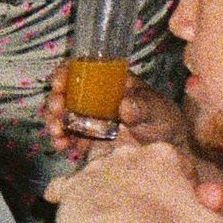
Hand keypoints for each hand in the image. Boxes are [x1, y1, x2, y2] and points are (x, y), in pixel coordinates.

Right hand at [45, 61, 194, 163]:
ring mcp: (88, 120)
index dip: (65, 73)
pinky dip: (60, 140)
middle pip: (64, 93)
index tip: (60, 82)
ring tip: (57, 130)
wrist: (169, 152)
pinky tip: (62, 144)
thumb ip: (142, 106)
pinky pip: (66, 138)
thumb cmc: (163, 121)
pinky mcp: (86, 140)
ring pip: (60, 115)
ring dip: (53, 120)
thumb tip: (124, 106)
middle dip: (55, 99)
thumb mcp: (157, 109)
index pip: (80, 70)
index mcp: (108, 82)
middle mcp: (93, 98)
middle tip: (57, 108)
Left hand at [47, 136, 222, 222]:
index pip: (177, 166)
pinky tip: (65, 204)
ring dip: (106, 185)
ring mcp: (97, 169)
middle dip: (142, 184)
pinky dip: (66, 194)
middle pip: (138, 165)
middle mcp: (129, 154)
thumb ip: (220, 216)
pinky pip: (66, 186)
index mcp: (166, 157)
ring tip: (111, 211)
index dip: (180, 190)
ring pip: (102, 169)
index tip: (179, 213)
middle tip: (146, 215)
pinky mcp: (72, 186)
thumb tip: (215, 206)